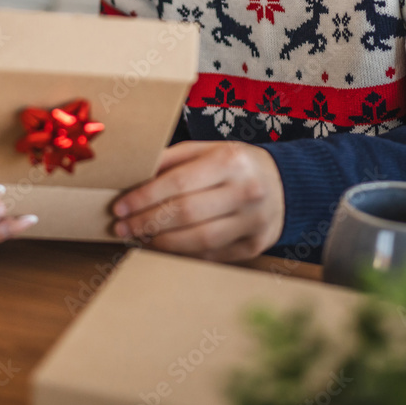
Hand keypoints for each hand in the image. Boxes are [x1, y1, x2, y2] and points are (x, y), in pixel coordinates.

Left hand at [111, 141, 284, 261]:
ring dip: (161, 242)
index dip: (145, 197)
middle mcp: (245, 191)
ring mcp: (253, 222)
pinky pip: (212, 255)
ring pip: (199, 240)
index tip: (120, 206)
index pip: (178, 183)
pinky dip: (183, 252)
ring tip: (139, 237)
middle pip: (186, 214)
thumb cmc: (235, 163)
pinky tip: (164, 246)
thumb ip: (172, 159)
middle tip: (121, 226)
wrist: (285, 183)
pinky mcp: (255, 246)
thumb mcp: (207, 149)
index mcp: (230, 161)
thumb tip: (134, 176)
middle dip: (147, 222)